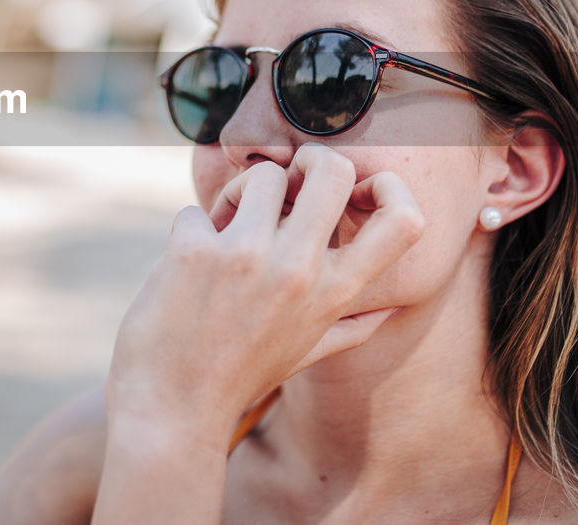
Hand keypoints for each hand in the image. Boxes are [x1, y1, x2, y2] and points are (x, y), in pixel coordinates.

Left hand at [104, 143, 423, 448]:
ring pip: (261, 174)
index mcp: (333, 293)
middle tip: (281, 186)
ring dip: (237, 195)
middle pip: (333, 168)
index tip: (354, 191)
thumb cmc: (237, 380)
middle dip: (307, 163)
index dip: (389, 188)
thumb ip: (350, 327)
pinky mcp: (195, 251)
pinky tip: (182, 271)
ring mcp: (247, 256)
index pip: (405, 221)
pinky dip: (188, 234)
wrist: (172, 414)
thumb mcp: (304, 354)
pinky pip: (195, 212)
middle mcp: (299, 269)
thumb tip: (388, 311)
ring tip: (223, 231)